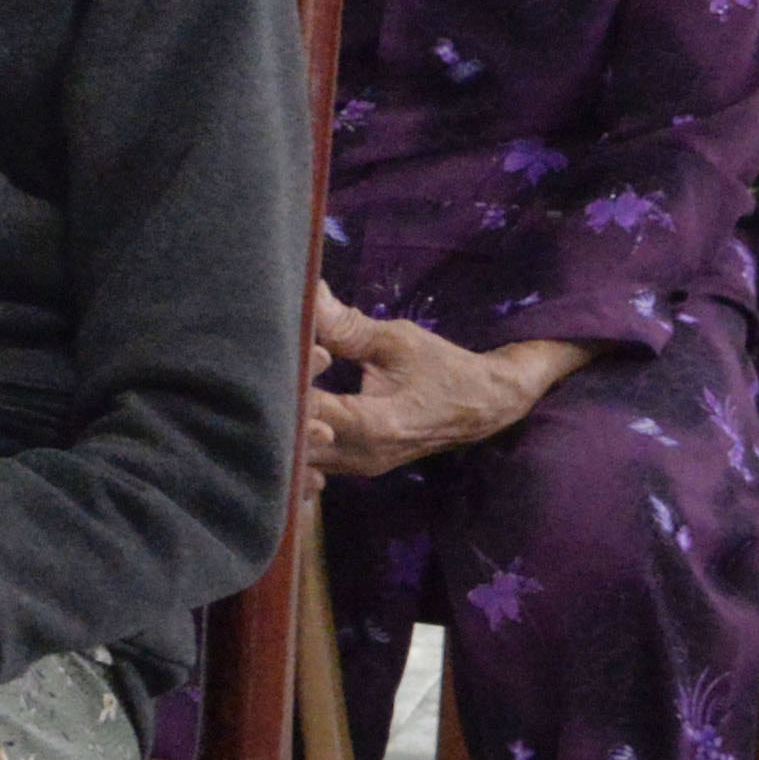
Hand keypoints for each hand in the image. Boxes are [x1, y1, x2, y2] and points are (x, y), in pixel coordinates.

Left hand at [304, 292, 581, 479]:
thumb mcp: (397, 341)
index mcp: (373, 425)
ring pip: (298, 455)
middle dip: (277, 405)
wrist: (486, 405)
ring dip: (284, 421)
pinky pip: (312, 460)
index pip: (307, 412)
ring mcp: (357, 467)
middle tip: (272, 369)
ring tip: (282, 385)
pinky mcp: (355, 467)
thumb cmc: (442, 368)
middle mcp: (360, 455)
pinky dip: (296, 436)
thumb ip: (344, 325)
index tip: (292, 353)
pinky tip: (293, 407)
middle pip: (293, 440)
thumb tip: (306, 292)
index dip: (291, 382)